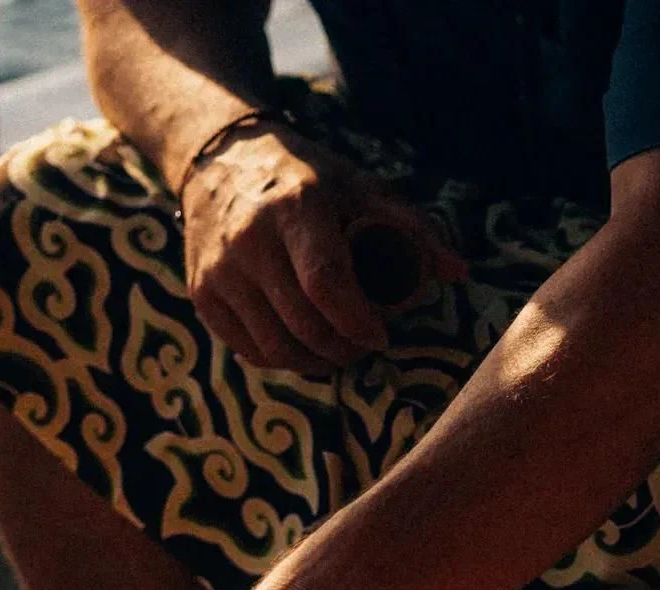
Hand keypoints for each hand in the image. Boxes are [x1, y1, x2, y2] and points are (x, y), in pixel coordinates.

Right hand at [180, 125, 463, 374]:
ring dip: (314, 361)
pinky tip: (301, 347)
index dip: (359, 322)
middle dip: (344, 348)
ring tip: (337, 351)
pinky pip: (248, 349)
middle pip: (304, 325)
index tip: (381, 336)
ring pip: (275, 347)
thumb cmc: (304, 177)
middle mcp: (250, 240)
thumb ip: (410, 227)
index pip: (326, 284)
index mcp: (296, 208)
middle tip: (364, 346)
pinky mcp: (201, 292)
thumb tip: (457, 273)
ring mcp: (220, 270)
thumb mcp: (358, 186)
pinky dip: (281, 359)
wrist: (219, 158)